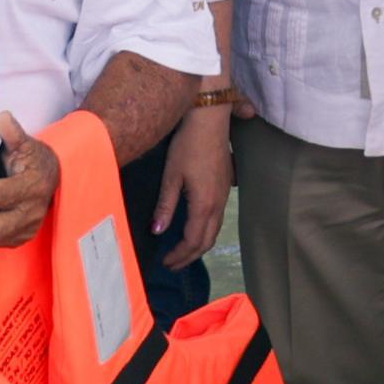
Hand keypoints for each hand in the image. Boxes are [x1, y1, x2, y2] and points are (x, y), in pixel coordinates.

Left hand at [155, 107, 233, 267]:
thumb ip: (165, 206)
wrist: (210, 120)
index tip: (165, 262)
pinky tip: (194, 226)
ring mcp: (225, 194)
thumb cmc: (188, 145)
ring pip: (215, 230)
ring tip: (182, 251)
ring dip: (199, 245)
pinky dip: (206, 231)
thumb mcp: (171, 176)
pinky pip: (218, 218)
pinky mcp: (226, 186)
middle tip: (172, 264)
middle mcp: (219, 203)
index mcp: (204, 204)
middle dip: (189, 256)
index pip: (193, 241)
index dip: (179, 255)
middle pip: (207, 240)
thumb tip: (157, 231)